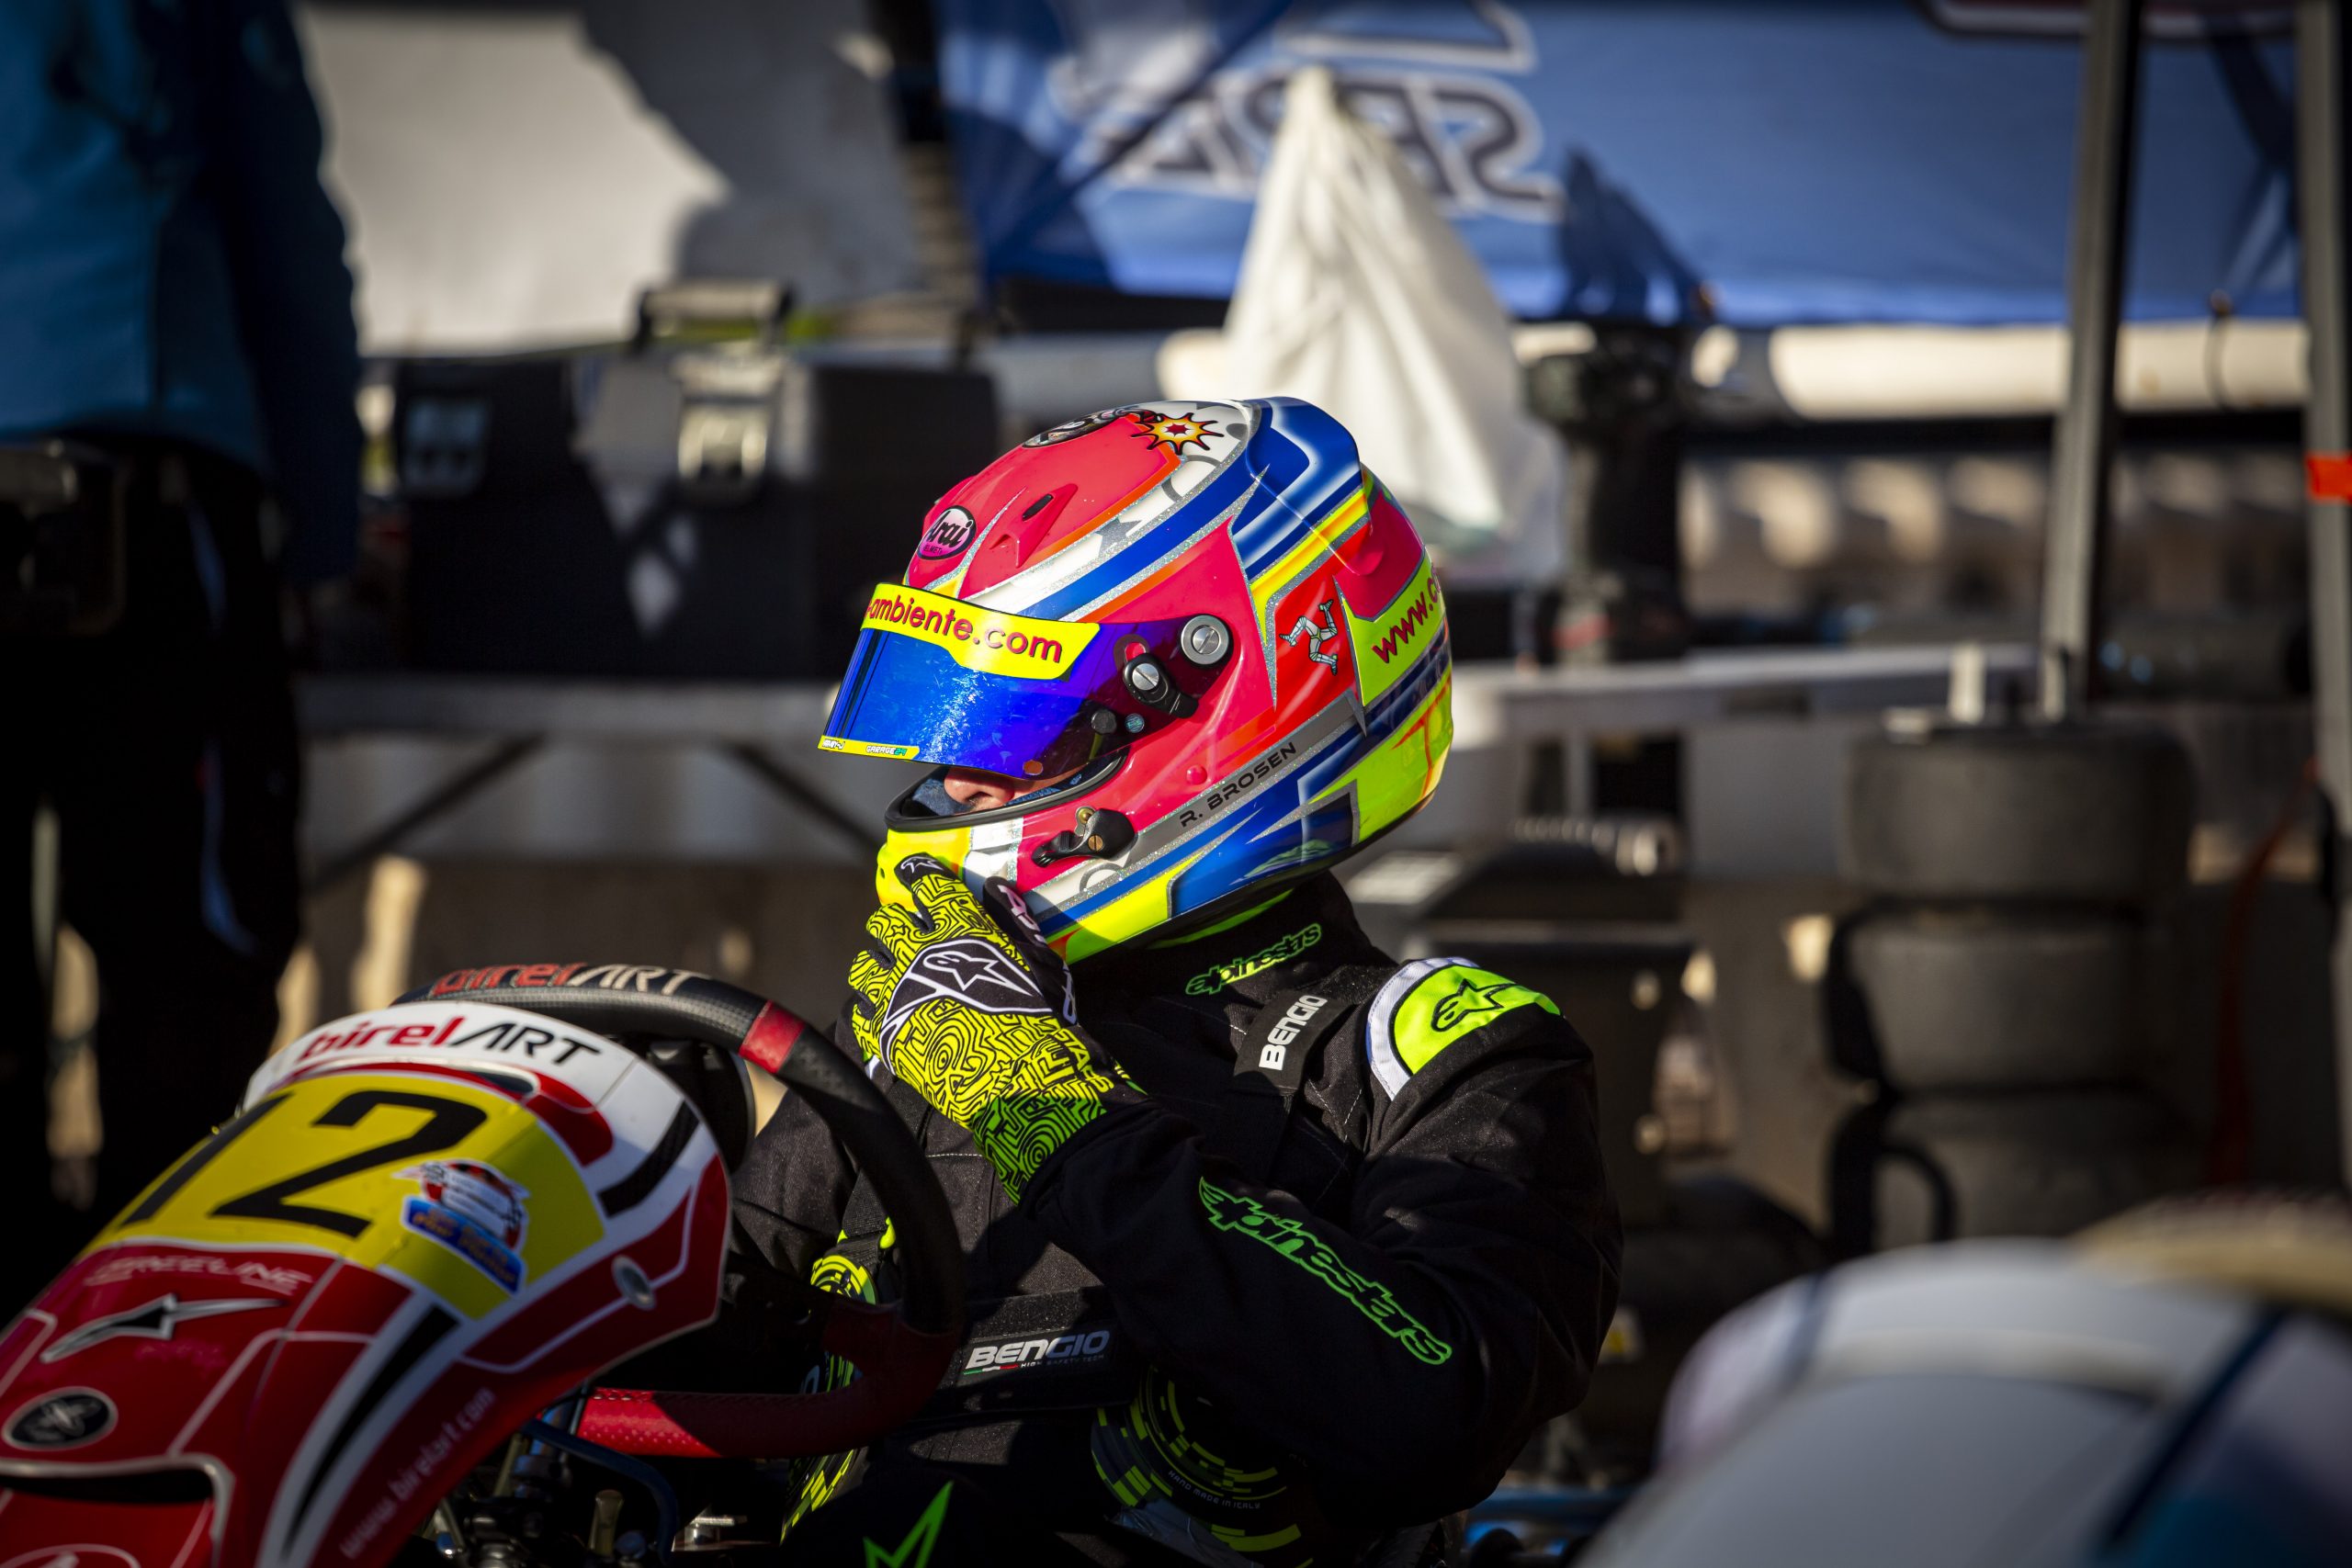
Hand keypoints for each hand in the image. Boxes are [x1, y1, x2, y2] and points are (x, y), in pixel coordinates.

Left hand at [848, 856, 1130, 1200]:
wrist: (1020, 1080)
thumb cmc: (1040, 1017)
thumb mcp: (1039, 962)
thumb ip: (1014, 922)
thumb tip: (996, 889)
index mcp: (958, 927)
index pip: (927, 884)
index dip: (919, 875)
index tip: (914, 873)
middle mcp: (917, 952)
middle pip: (884, 922)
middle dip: (892, 924)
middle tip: (904, 936)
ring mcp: (895, 993)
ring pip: (863, 964)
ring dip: (875, 966)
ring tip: (888, 977)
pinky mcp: (883, 1033)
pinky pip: (858, 1013)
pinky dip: (869, 1011)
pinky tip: (883, 1016)